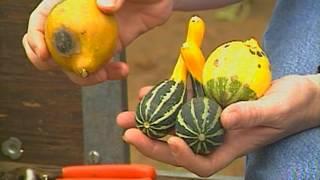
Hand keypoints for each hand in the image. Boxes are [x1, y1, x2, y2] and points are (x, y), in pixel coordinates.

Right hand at [22, 0, 173, 84]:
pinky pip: (101, 66)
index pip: (42, 19)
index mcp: (70, 3)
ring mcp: (92, 37)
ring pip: (75, 62)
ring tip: (105, 75)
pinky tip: (122, 71)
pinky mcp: (109, 48)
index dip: (35, 37)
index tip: (43, 54)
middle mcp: (77, 22)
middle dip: (55, 66)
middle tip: (75, 71)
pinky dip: (108, 74)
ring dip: (85, 75)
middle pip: (51, 47)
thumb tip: (104, 7)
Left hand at [117, 75, 319, 176]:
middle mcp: (215, 136)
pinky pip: (183, 103)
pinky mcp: (207, 102)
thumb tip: (225, 118)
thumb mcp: (277, 109)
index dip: (184, 157)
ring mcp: (209, 119)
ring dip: (151, 119)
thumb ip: (253, 114)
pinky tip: (152, 90)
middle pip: (178, 146)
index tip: (171, 141)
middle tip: (128, 130)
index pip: (202, 164)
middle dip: (152, 141)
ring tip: (130, 112)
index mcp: (231, 146)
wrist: (293, 93)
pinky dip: (166, 98)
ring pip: (175, 124)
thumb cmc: (292, 105)